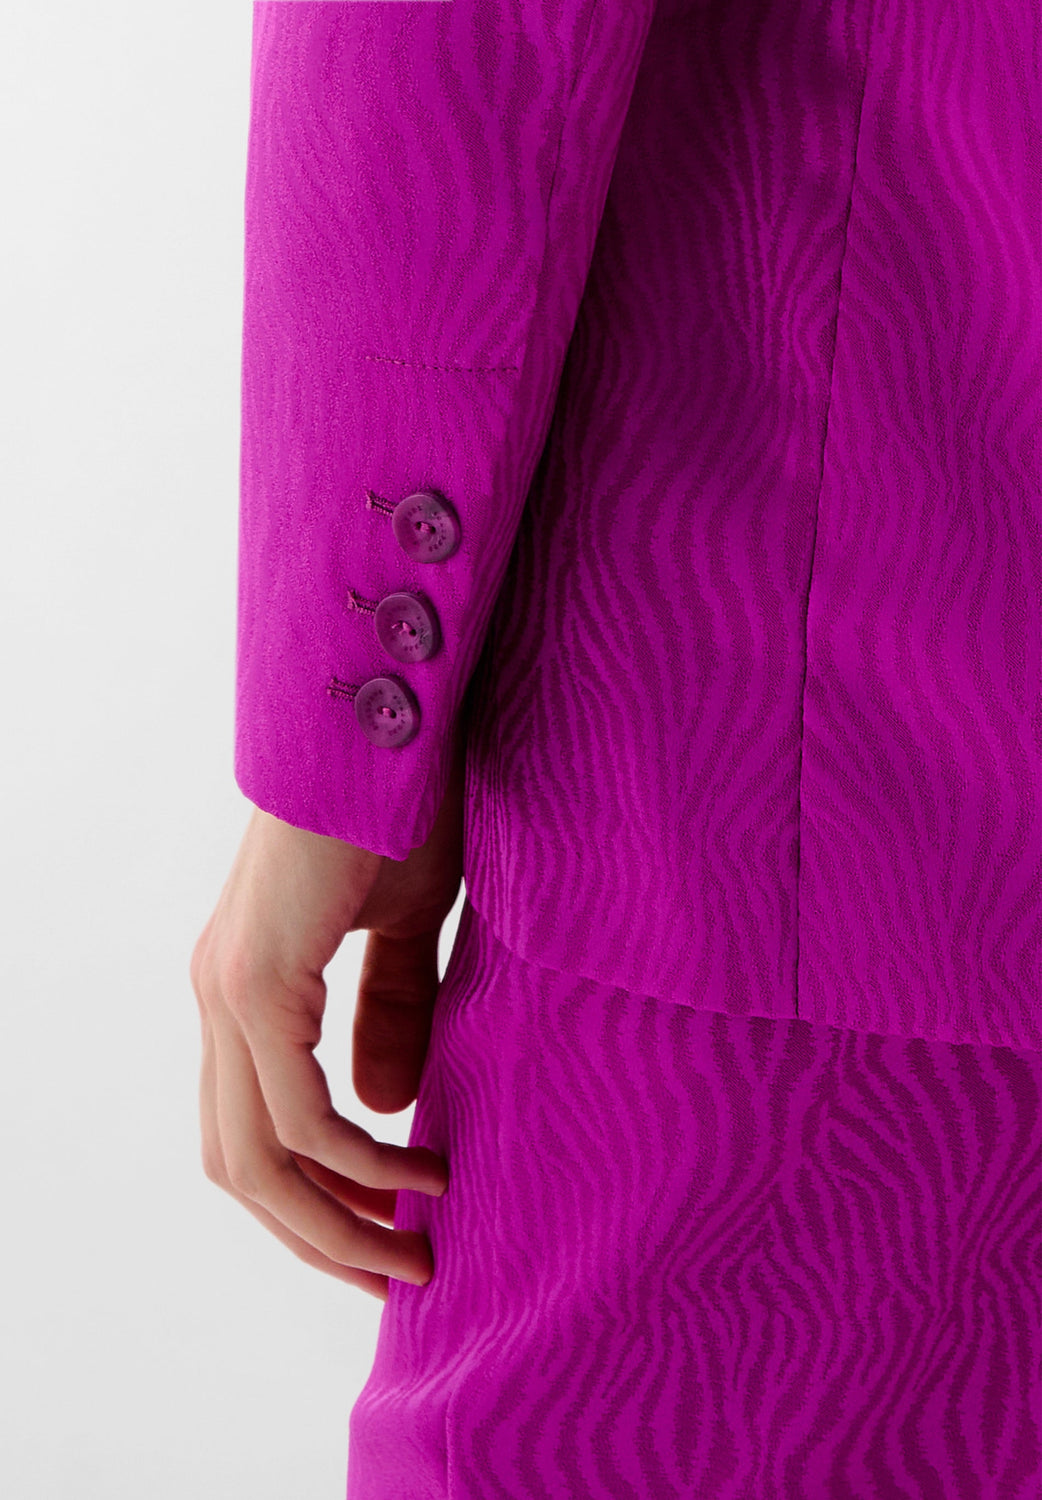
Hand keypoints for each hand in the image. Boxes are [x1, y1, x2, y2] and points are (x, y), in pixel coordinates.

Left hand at [190, 727, 465, 1301]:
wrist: (391, 726)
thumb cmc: (403, 811)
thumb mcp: (407, 932)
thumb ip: (391, 1012)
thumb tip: (384, 1107)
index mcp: (248, 988)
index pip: (257, 1130)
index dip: (313, 1202)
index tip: (388, 1239)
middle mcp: (221, 998)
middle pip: (243, 1165)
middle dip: (319, 1235)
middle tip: (396, 1276)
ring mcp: (229, 990)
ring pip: (257, 1157)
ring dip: (335, 1221)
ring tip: (413, 1249)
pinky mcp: (258, 979)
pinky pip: (298, 1112)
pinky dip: (358, 1161)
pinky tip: (419, 1170)